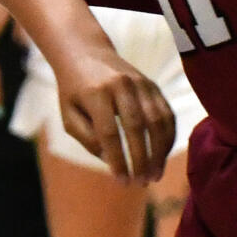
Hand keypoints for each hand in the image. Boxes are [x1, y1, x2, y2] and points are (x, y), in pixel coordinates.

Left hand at [52, 46, 174, 183]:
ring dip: (160, 152)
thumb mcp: (68, 114)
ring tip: (155, 175)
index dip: (118, 160)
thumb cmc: (74, 90)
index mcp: (95, 92)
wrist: (85, 52)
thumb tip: (111, 160)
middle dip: (142, 159)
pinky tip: (162, 156)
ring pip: (157, 121)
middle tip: (142, 183)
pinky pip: (166, 114)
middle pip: (137, 127)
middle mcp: (120, 85)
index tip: (122, 181)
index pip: (110, 132)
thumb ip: (87, 138)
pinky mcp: (152, 84)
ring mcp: (140, 83)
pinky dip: (168, 137)